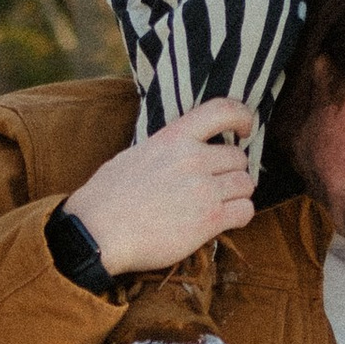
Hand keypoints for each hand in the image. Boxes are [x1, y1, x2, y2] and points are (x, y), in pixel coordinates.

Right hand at [66, 101, 256, 275]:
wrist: (98, 233)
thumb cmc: (106, 198)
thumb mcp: (135, 155)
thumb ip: (166, 150)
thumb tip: (180, 151)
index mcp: (173, 137)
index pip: (221, 110)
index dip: (241, 117)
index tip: (245, 129)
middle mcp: (193, 158)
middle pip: (238, 157)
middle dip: (231, 172)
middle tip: (216, 186)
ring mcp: (203, 188)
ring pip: (246, 184)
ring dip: (237, 195)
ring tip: (218, 205)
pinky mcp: (210, 219)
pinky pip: (245, 211)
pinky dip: (239, 216)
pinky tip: (223, 222)